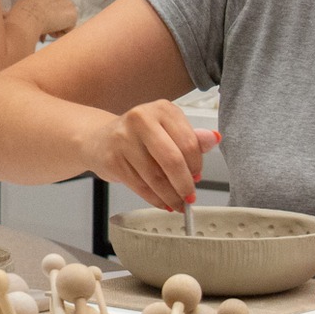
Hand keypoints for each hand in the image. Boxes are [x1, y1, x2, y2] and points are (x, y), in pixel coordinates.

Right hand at [7, 0, 78, 39]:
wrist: (26, 17)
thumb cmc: (20, 14)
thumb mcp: (23, 5)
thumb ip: (31, 10)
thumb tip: (27, 21)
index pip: (54, 6)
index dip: (48, 17)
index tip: (40, 22)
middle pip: (62, 13)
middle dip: (54, 23)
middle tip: (43, 28)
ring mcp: (68, 3)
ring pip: (66, 21)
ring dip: (57, 29)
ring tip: (46, 29)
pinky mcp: (73, 14)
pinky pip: (70, 29)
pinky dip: (61, 34)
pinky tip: (51, 31)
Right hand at [79, 103, 220, 211]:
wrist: (99, 139)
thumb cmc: (139, 136)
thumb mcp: (168, 131)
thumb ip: (191, 138)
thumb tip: (215, 138)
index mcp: (162, 109)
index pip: (188, 142)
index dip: (196, 165)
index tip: (198, 177)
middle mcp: (141, 119)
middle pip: (172, 159)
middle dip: (184, 184)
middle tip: (190, 197)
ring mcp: (124, 138)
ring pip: (155, 177)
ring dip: (170, 196)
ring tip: (177, 203)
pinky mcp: (112, 159)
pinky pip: (140, 186)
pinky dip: (155, 199)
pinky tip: (162, 202)